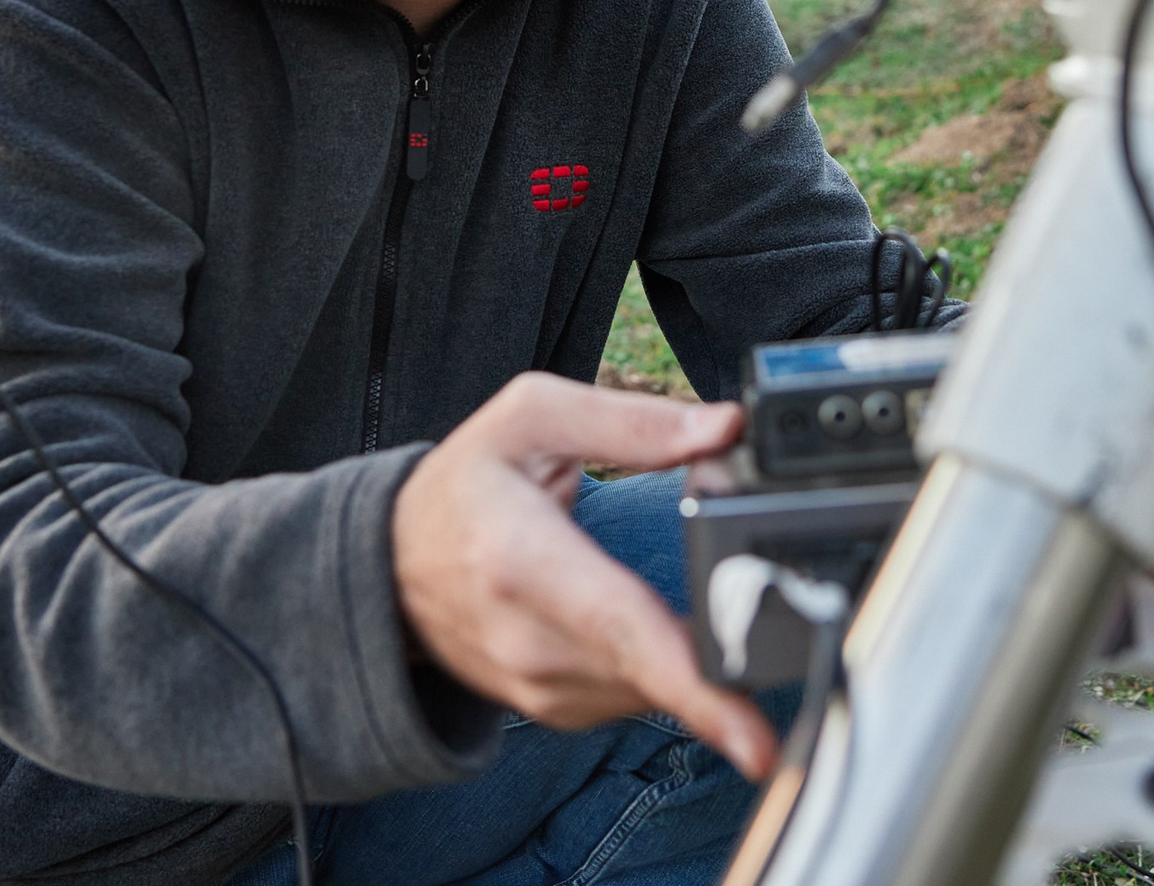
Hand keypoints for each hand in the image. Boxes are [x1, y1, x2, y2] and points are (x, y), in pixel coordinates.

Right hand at [392, 373, 776, 777]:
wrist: (388, 565)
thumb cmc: (463, 485)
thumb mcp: (531, 417)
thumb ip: (632, 422)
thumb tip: (725, 430)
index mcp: (522, 561)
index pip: (621, 630)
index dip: (695, 686)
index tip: (753, 736)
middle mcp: (528, 641)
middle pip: (655, 667)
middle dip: (726, 640)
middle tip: (766, 605)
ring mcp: (539, 687)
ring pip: (656, 685)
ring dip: (694, 648)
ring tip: (690, 589)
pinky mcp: (556, 709)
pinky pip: (638, 696)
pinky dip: (664, 664)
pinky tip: (657, 623)